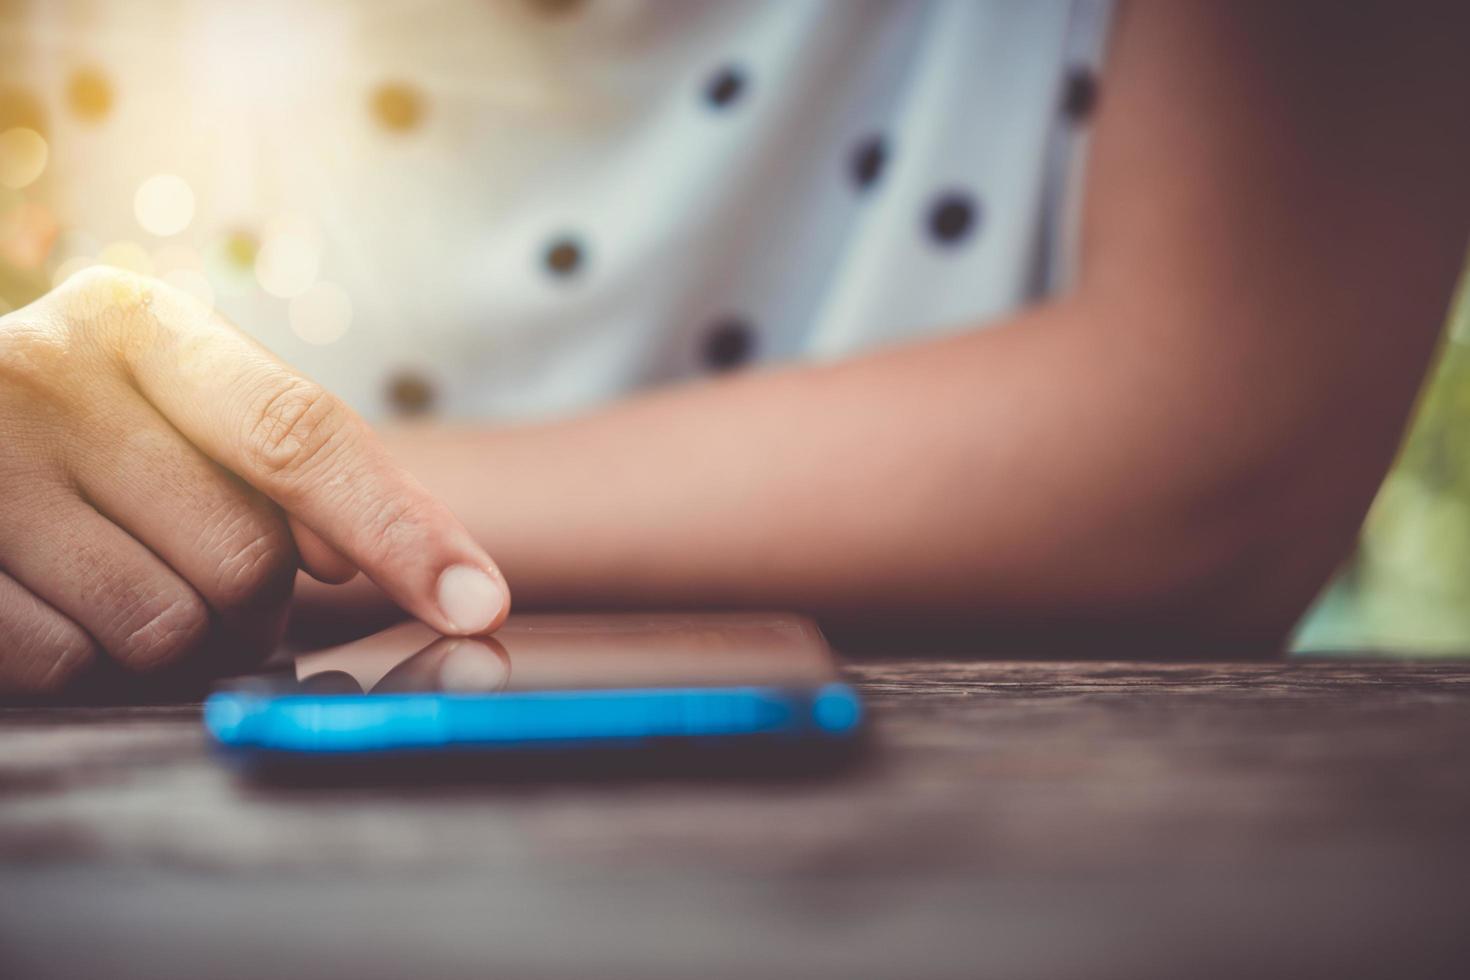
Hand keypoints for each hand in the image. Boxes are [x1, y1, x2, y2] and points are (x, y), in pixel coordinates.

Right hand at [0, 269, 509, 693]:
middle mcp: (49, 371)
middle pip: (248, 556)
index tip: (479, 603)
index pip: (303, 437)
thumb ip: (296, 476)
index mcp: (141, 326)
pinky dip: (80, 659)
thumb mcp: (182, 418)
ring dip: (168, 637)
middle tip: (186, 564)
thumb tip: (415, 575)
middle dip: (248, 598)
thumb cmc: (87, 442)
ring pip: (165, 627)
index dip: (401, 529)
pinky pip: (68, 664)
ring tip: (110, 576)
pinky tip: (45, 599)